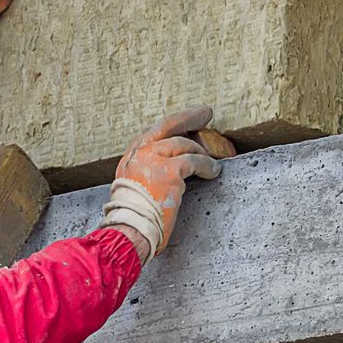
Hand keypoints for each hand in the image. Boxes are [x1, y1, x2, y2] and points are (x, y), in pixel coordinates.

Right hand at [101, 106, 236, 260]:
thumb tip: (163, 174)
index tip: (184, 122)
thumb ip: (144, 175)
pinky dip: (207, 166)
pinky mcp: (170, 171)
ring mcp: (154, 159)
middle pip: (168, 126)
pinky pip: (195, 161)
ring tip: (214, 158)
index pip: (152, 132)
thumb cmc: (132, 218)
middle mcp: (139, 153)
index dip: (172, 125)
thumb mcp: (131, 189)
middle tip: (205, 113)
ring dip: (202, 150)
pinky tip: (214, 171)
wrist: (129, 229)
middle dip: (189, 117)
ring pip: (184, 144)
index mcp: (129, 158)